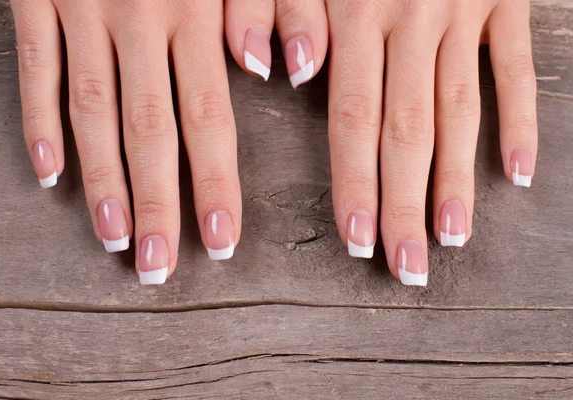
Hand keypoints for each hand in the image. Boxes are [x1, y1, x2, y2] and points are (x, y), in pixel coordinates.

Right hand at [11, 0, 242, 283]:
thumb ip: (261, 1)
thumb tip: (272, 69)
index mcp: (193, 11)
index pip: (209, 118)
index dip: (214, 183)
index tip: (220, 242)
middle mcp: (137, 19)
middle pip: (148, 131)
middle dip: (158, 203)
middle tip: (161, 267)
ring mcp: (81, 9)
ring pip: (92, 113)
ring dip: (102, 181)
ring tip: (116, 238)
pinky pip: (36, 69)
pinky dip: (40, 123)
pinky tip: (50, 174)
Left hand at [233, 0, 536, 285]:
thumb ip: (282, 4)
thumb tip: (284, 72)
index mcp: (356, 13)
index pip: (352, 119)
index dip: (357, 184)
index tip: (359, 240)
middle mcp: (412, 20)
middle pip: (407, 132)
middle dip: (404, 204)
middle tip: (404, 267)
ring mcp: (465, 10)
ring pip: (460, 111)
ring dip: (456, 180)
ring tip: (449, 238)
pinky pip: (516, 68)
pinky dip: (520, 121)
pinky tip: (517, 174)